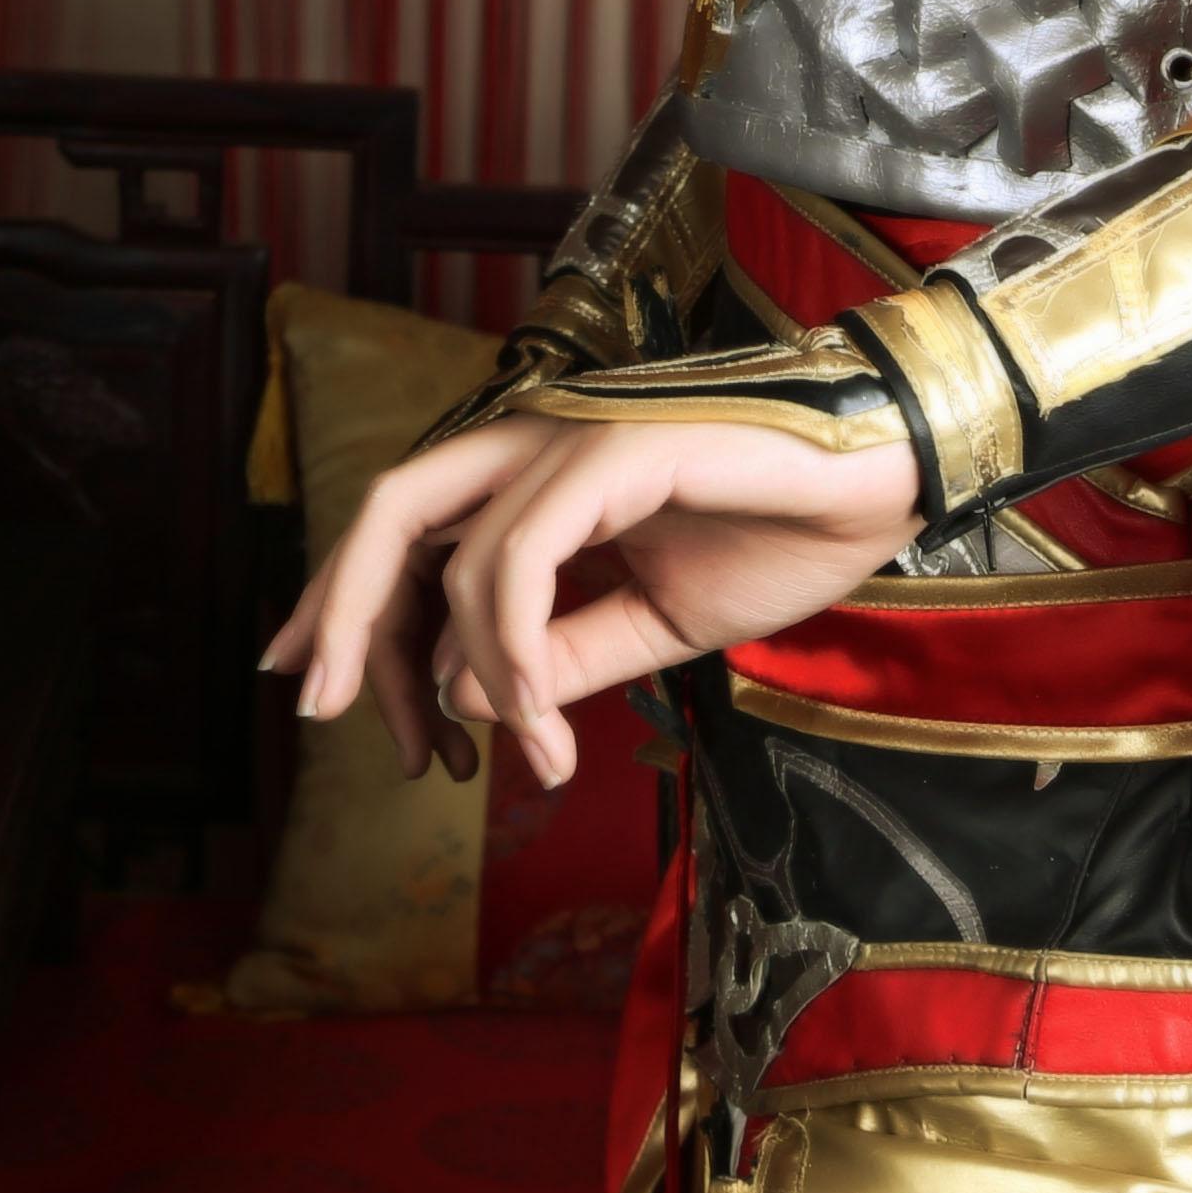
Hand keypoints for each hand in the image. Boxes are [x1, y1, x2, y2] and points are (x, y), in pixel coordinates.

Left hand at [264, 409, 921, 791]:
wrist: (880, 485)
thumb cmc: (775, 535)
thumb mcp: (651, 625)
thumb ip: (558, 655)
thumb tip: (462, 699)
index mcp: (537, 478)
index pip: (406, 533)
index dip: (343, 603)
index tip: (311, 685)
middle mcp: (536, 444)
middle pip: (389, 512)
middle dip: (338, 610)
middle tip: (317, 707)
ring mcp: (569, 439)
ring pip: (447, 545)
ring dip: (462, 668)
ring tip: (508, 754)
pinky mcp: (609, 451)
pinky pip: (519, 557)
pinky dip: (510, 646)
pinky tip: (536, 718)